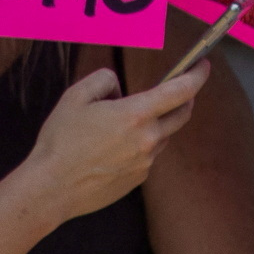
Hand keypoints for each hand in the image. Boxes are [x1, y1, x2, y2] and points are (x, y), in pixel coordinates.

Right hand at [18, 63, 206, 219]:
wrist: (50, 188)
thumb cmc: (59, 141)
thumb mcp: (75, 96)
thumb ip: (104, 80)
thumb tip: (120, 88)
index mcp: (135, 115)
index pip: (181, 91)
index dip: (197, 75)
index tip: (203, 65)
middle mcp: (147, 139)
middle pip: (182, 114)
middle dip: (184, 98)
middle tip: (175, 88)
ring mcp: (146, 162)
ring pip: (162, 136)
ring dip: (154, 124)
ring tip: (120, 124)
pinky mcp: (138, 178)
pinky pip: (147, 155)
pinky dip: (140, 146)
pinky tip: (112, 149)